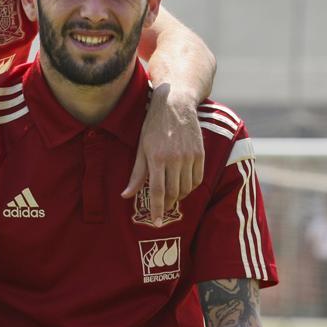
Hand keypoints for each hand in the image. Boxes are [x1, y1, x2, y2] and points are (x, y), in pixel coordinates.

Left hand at [121, 84, 204, 223]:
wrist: (175, 103)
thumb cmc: (154, 126)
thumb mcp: (141, 148)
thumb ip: (136, 174)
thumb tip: (126, 195)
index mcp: (157, 157)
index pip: (157, 191)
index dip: (157, 209)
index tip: (156, 222)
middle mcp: (175, 158)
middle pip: (173, 193)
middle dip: (167, 205)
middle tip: (162, 209)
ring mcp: (189, 156)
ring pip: (186, 188)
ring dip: (179, 196)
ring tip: (172, 196)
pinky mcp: (200, 153)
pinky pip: (198, 179)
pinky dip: (191, 187)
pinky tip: (184, 186)